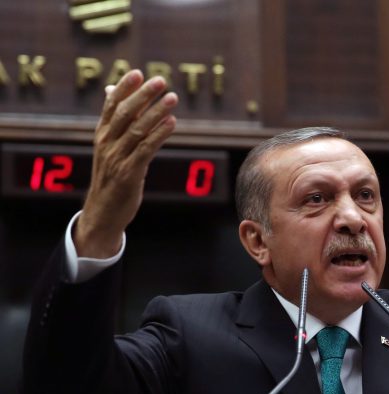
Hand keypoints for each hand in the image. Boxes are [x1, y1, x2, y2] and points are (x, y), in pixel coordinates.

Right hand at [75, 70, 177, 257]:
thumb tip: (111, 90)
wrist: (103, 212)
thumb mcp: (109, 148)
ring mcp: (117, 159)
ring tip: (172, 98)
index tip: (138, 72)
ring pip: (137, 130)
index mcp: (101, 135)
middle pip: (125, 113)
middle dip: (143, 95)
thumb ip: (115, 121)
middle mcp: (107, 144)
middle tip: (160, 80)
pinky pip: (146, 150)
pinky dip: (159, 135)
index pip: (111, 105)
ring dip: (156, 112)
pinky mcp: (129, 174)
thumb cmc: (111, 177)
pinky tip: (171, 123)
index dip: (124, 88)